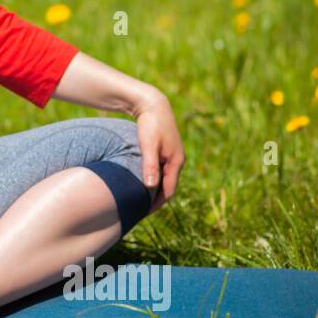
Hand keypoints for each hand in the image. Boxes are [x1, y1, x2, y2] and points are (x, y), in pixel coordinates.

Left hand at [132, 89, 184, 215]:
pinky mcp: (165, 150)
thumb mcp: (149, 145)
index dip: (157, 203)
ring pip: (165, 178)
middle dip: (156, 199)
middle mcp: (177, 160)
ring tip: (140, 200)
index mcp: (176, 161)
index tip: (144, 213)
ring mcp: (172, 155)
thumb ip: (150, 165)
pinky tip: (143, 182)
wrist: (153, 104)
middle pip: (168, 186)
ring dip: (155, 190)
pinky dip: (154, 179)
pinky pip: (162, 170)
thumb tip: (151, 187)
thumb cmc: (150, 124)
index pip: (169, 190)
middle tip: (140, 211)